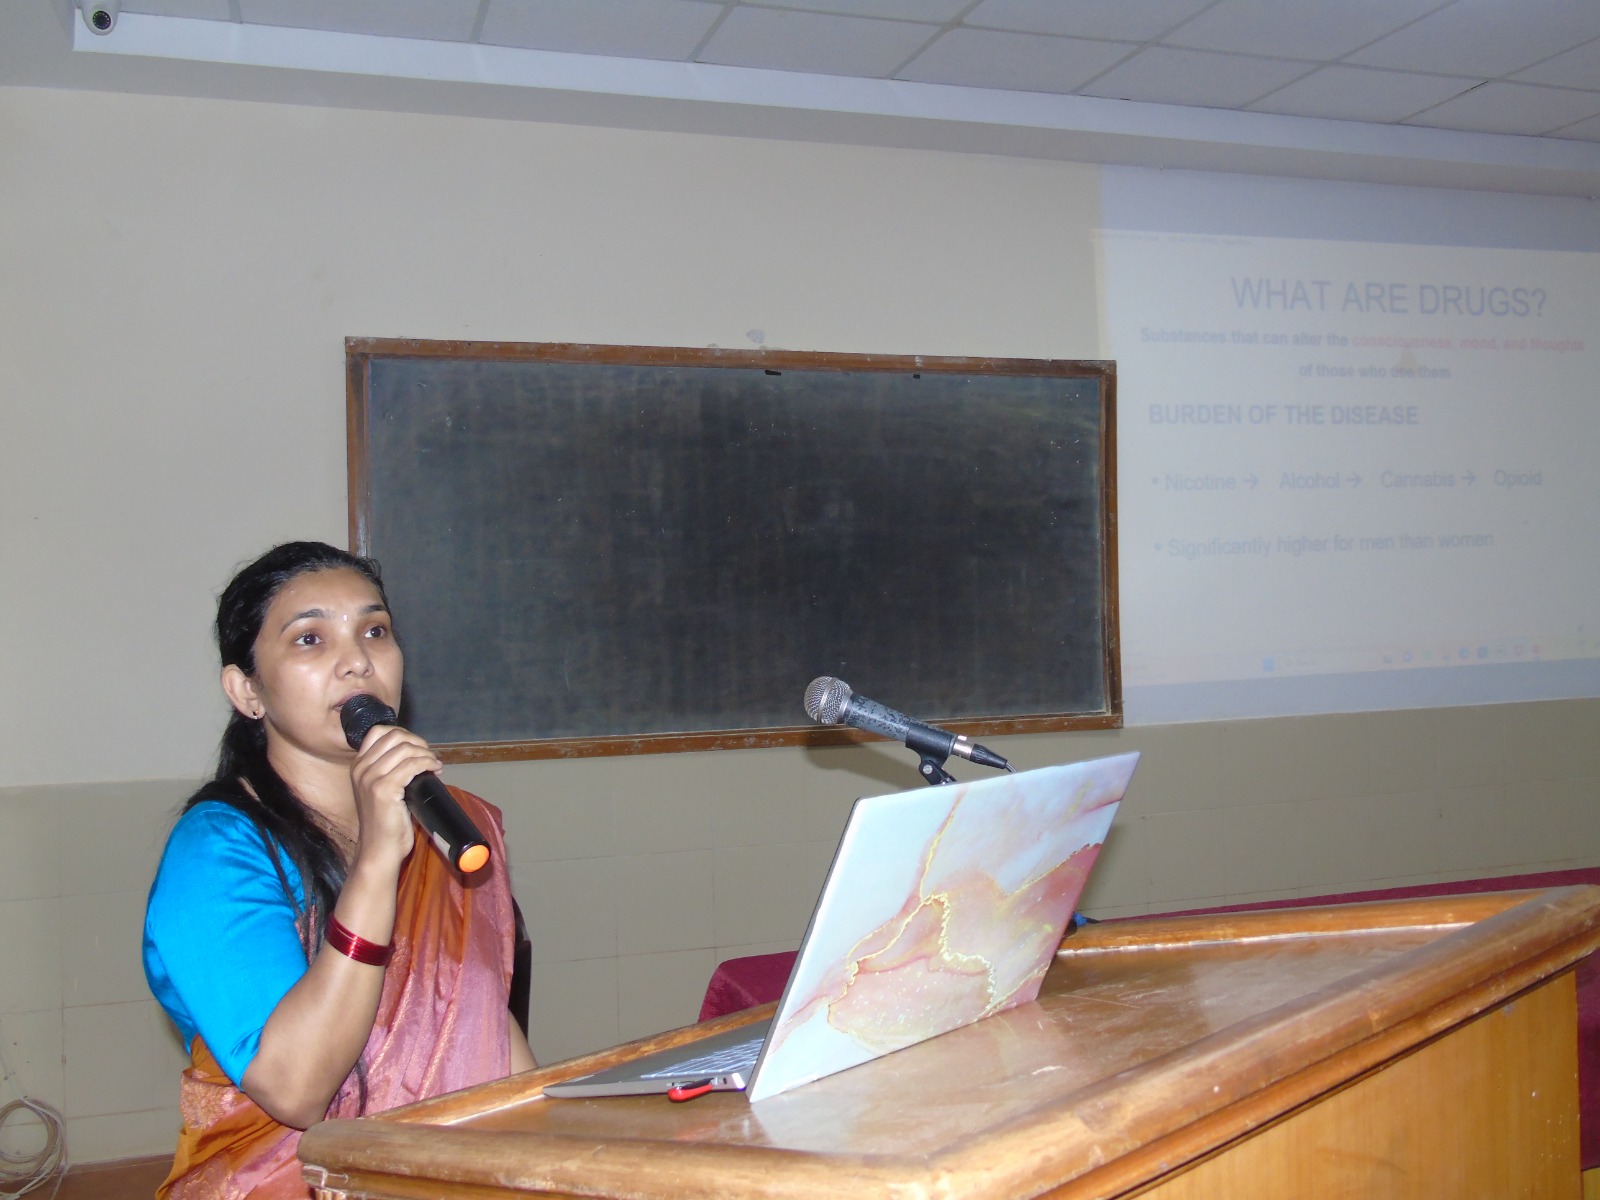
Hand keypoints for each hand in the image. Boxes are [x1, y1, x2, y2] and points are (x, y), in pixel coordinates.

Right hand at [347, 724, 438, 868]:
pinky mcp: (384, 789)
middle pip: (394, 736)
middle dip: (417, 742)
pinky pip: (412, 764)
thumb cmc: (385, 823)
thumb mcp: (380, 790)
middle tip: (429, 757)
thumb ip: (389, 770)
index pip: (379, 732)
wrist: (378, 849)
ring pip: (405, 749)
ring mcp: (370, 778)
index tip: (418, 748)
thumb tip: (416, 754)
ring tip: (434, 765)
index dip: (403, 735)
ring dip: (426, 754)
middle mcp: (361, 769)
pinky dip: (428, 763)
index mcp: (358, 766)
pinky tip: (435, 770)